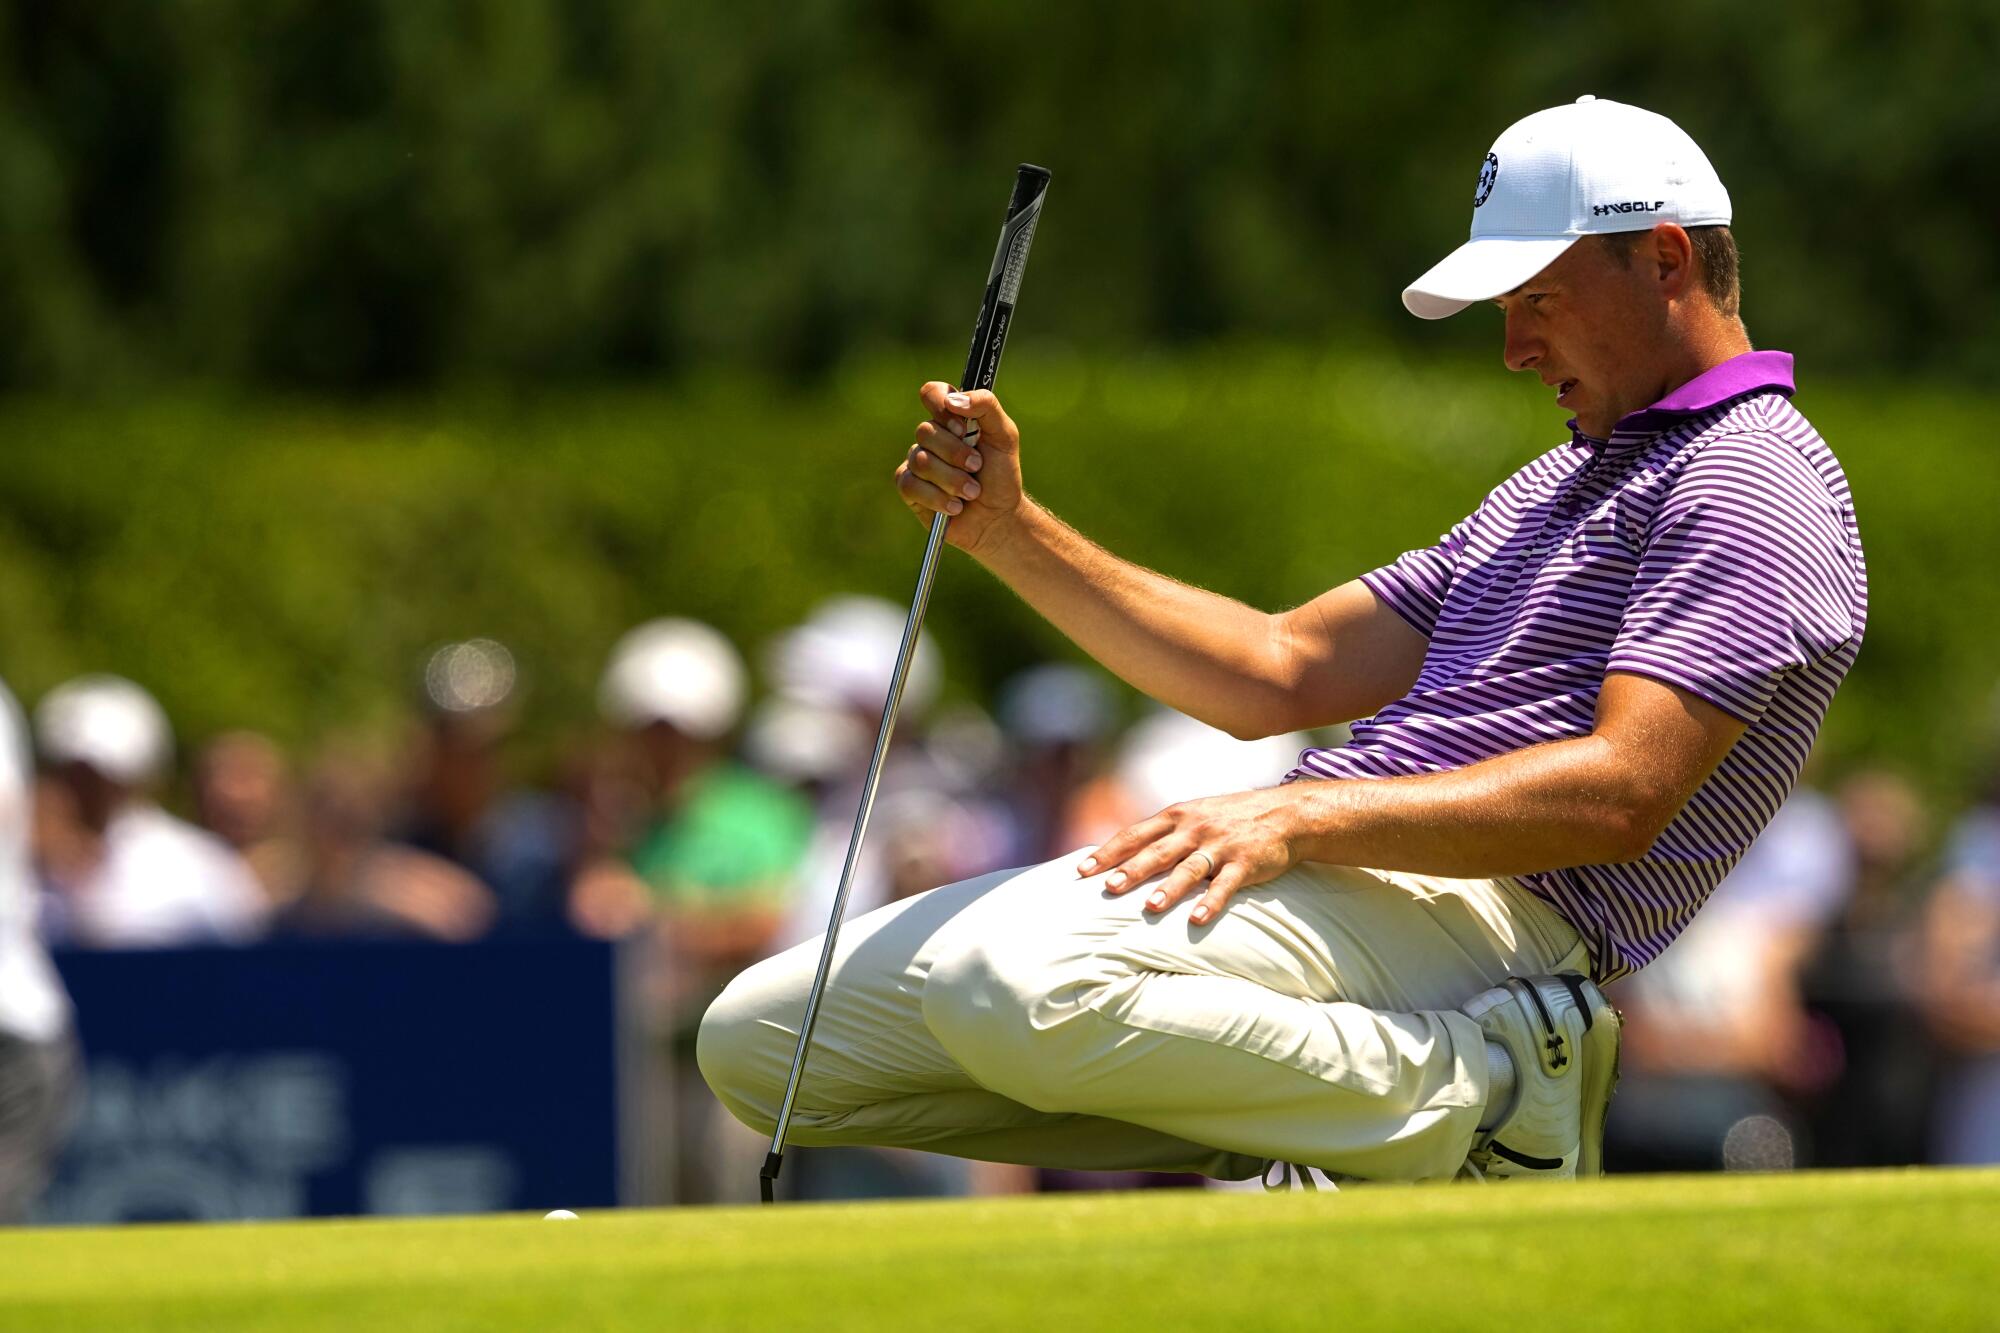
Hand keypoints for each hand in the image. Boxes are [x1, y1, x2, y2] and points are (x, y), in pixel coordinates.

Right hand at [895, 383, 1024, 558]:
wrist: (997, 517)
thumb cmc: (1001, 474)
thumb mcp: (1005, 436)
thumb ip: (987, 406)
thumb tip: (953, 401)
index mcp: (952, 418)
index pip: (932, 393)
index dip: (941, 405)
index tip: (961, 426)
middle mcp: (932, 437)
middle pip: (925, 431)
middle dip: (956, 453)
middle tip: (977, 466)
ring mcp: (917, 461)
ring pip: (921, 461)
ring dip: (952, 480)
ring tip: (972, 492)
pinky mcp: (909, 488)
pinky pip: (911, 485)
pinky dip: (938, 498)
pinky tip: (955, 507)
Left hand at [1075, 787, 1306, 925]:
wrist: (1286, 813)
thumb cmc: (1232, 818)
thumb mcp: (1195, 814)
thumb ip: (1164, 832)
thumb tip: (1126, 853)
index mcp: (1178, 816)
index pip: (1135, 834)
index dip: (1109, 852)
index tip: (1083, 870)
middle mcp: (1195, 829)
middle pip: (1157, 852)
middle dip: (1131, 870)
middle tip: (1108, 888)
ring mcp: (1220, 846)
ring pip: (1189, 868)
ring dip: (1169, 888)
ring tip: (1150, 906)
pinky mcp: (1245, 863)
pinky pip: (1225, 885)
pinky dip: (1211, 902)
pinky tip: (1197, 919)